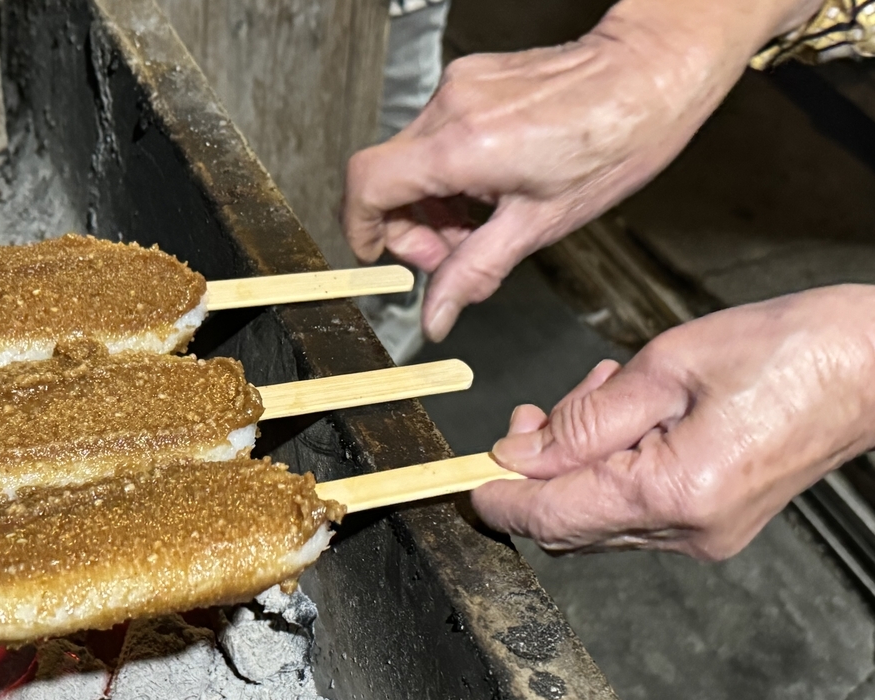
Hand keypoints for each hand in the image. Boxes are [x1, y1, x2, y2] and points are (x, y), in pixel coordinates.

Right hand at [342, 0, 819, 340]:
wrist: (651, 71)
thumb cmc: (614, 139)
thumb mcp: (539, 225)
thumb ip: (475, 272)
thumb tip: (437, 315)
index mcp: (462, 146)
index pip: (367, 185)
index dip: (361, 228)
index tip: (379, 255)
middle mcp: (451, 107)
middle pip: (385, 176)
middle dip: (408, 226)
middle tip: (451, 254)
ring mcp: (459, 87)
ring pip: (409, 157)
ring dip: (431, 202)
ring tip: (480, 222)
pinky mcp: (472, 77)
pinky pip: (435, 134)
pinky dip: (449, 173)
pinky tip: (490, 188)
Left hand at [470, 286, 874, 559]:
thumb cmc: (790, 350)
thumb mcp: (666, 366)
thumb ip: (585, 418)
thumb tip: (521, 454)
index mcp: (674, 493)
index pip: (552, 515)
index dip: (500, 498)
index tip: (466, 480)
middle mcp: (689, 531)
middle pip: (570, 525)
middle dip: (537, 473)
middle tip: (534, 416)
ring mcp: (706, 535)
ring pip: (599, 517)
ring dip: (576, 465)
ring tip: (601, 395)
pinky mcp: (716, 524)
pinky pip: (635, 510)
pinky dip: (612, 470)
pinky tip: (629, 419)